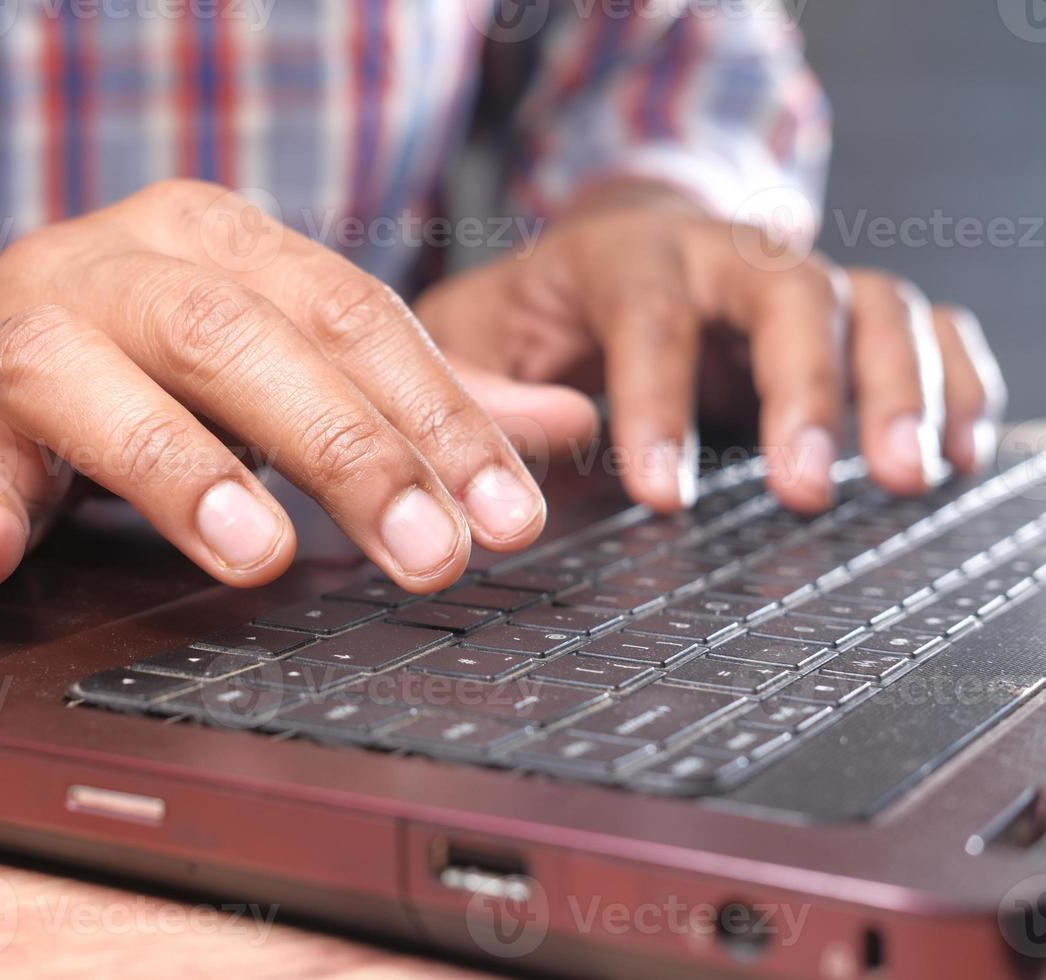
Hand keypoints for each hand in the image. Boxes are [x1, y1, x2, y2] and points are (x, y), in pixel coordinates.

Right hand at [0, 180, 597, 594]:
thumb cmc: (128, 373)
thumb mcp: (276, 363)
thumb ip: (408, 395)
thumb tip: (559, 428)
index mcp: (213, 240)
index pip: (348, 313)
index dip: (437, 412)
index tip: (511, 511)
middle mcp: (115, 267)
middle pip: (242, 340)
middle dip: (349, 450)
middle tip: (434, 554)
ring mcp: (15, 336)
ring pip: (100, 385)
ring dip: (181, 472)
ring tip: (258, 555)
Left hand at [414, 180, 1006, 512]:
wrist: (603, 255)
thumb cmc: (532, 312)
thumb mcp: (472, 337)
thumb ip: (483, 389)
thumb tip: (550, 437)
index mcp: (624, 257)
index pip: (650, 318)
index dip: (658, 404)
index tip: (661, 494)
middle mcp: (722, 256)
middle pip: (789, 292)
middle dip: (806, 391)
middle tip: (806, 491)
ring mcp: (790, 282)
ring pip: (871, 302)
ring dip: (900, 387)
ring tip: (908, 477)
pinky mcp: (839, 316)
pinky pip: (921, 326)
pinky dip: (953, 379)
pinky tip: (954, 451)